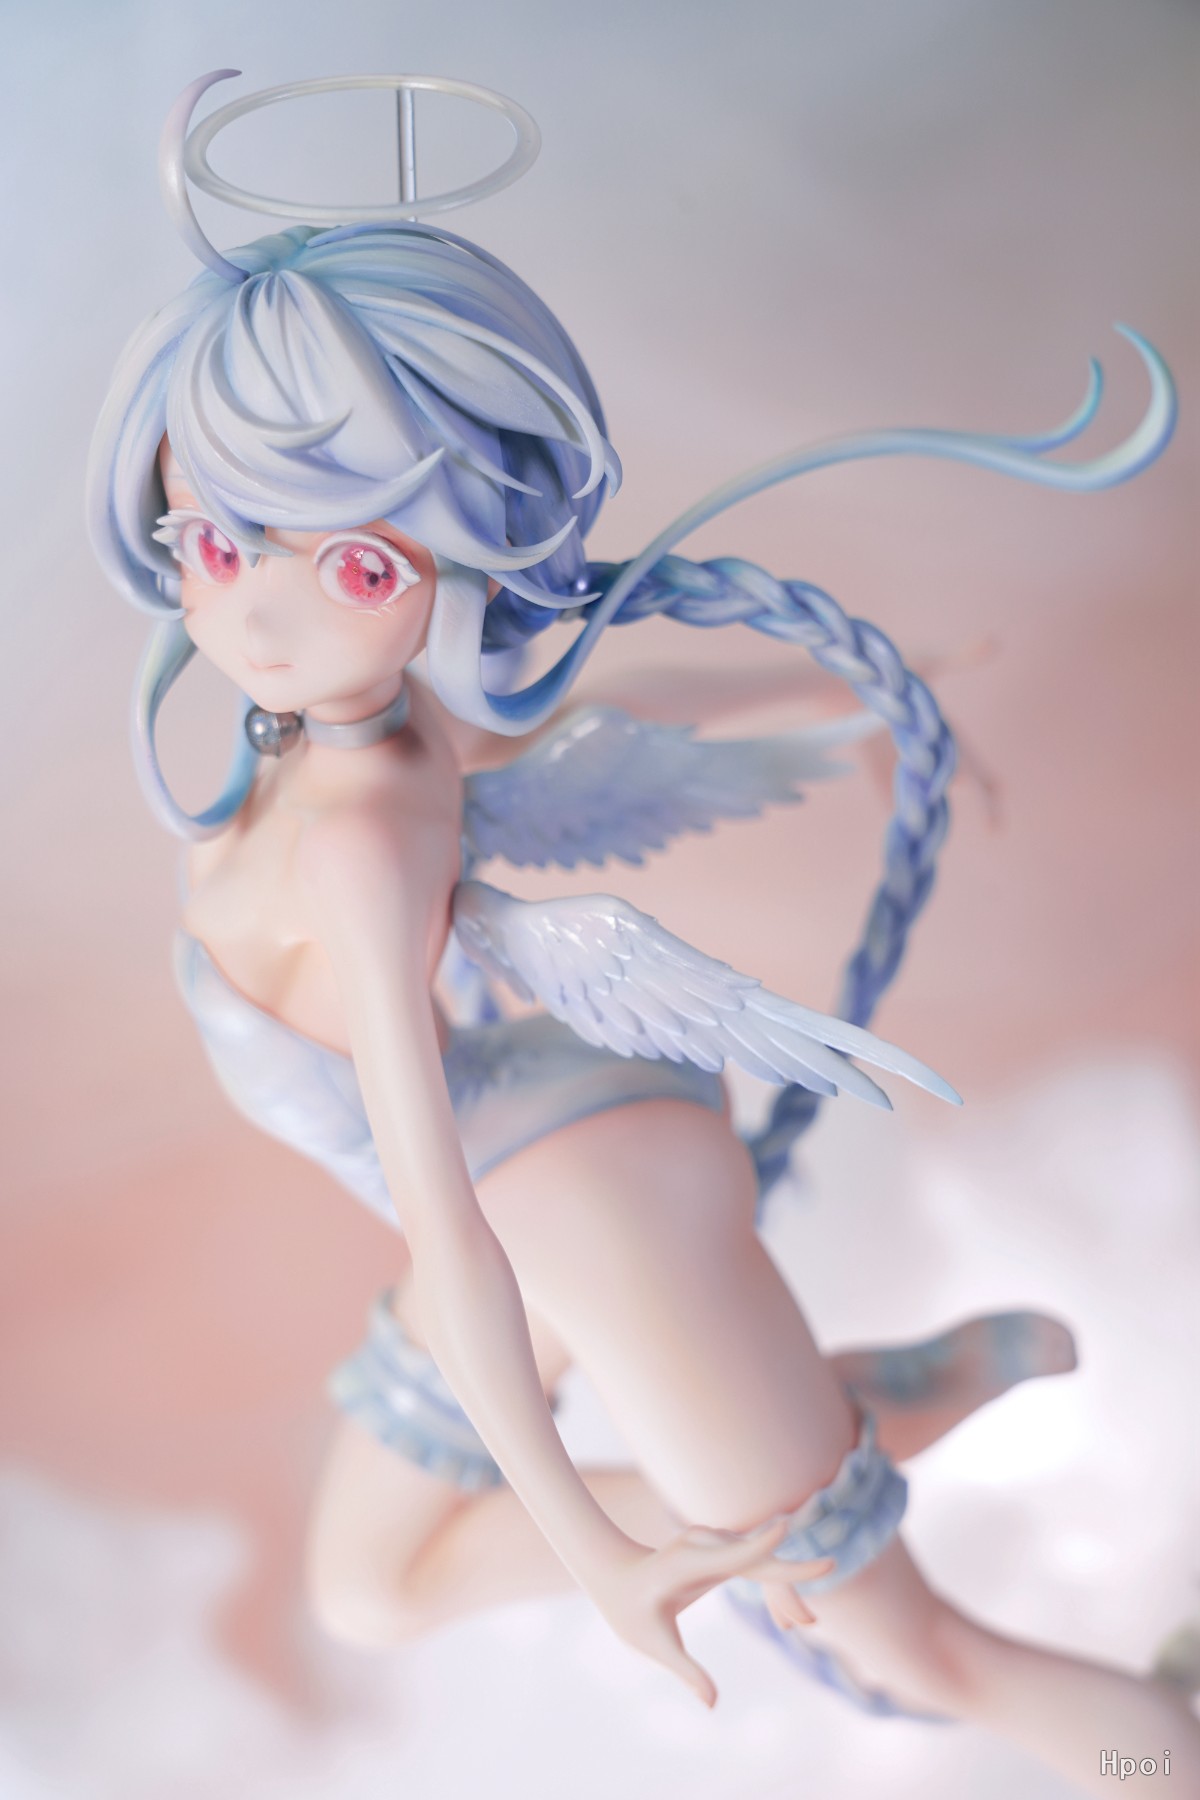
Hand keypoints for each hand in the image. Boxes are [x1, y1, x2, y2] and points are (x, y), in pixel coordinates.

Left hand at [586, 1521, 832, 1706]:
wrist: (617, 1577)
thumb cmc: (630, 1612)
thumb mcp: (654, 1647)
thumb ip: (685, 1672)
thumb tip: (712, 1705)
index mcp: (687, 1563)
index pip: (734, 1554)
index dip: (761, 1545)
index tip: (785, 1528)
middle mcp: (705, 1544)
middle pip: (761, 1561)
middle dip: (789, 1586)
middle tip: (808, 1624)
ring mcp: (715, 1542)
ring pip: (765, 1561)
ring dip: (784, 1592)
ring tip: (799, 1624)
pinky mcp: (722, 1547)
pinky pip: (758, 1562)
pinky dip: (774, 1587)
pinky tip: (782, 1619)